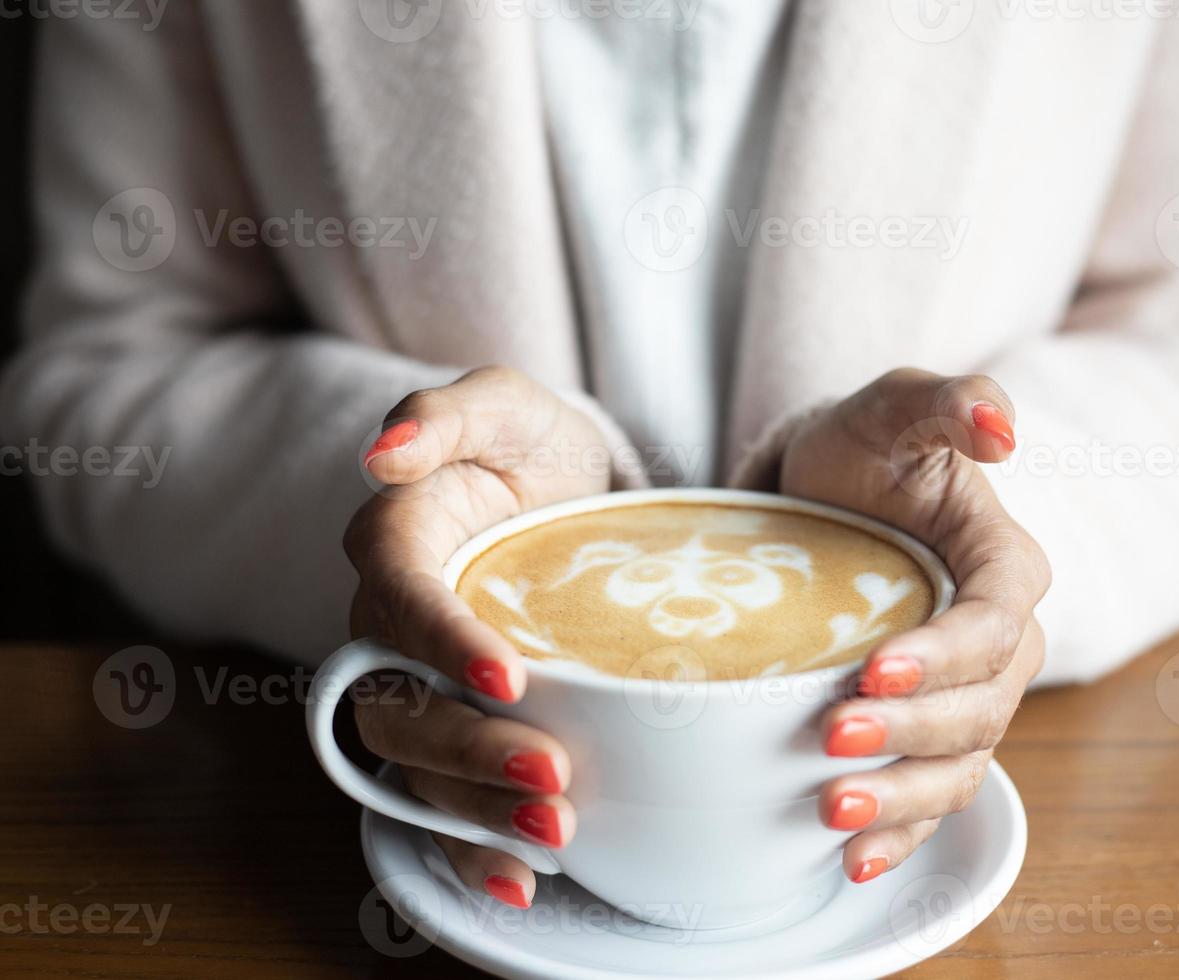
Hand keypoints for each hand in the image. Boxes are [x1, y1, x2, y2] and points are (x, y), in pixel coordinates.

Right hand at [343, 366, 607, 907]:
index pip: (401, 599)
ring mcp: (418, 683)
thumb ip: (444, 415)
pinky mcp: (456, 723)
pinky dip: (473, 845)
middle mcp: (390, 625)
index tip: (510, 677)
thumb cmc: (533, 443)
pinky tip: (522, 882)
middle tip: (554, 777)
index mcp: (396, 545)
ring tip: (558, 835)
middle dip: (470, 751)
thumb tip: (381, 457)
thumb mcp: (504, 403)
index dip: (443, 642)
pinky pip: (443, 797)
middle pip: (401, 704)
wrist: (571, 488)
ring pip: (419, 764)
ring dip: (479, 810)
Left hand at [765, 368, 1048, 883]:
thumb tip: (1002, 432)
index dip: (944, 657)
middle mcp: (1000, 642)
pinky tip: (851, 862)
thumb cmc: (859, 446)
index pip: (991, 626)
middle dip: (909, 731)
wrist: (820, 492)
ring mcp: (966, 696)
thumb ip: (951, 402)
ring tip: (831, 811)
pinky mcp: (926, 734)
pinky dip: (899, 833)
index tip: (873, 669)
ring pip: (957, 765)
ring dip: (902, 797)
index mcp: (1005, 568)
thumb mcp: (895, 405)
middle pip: (976, 707)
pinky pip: (930, 797)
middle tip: (830, 736)